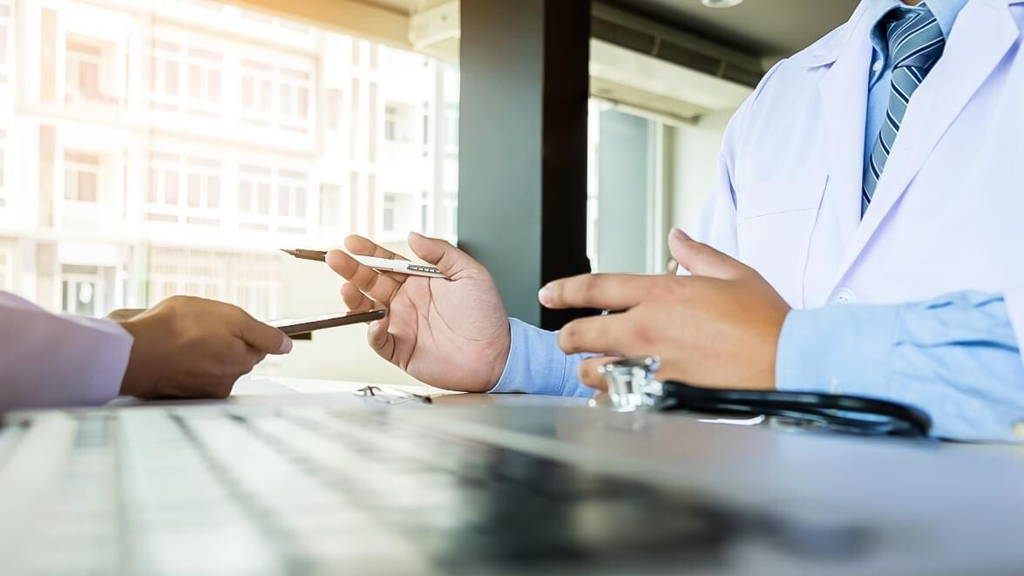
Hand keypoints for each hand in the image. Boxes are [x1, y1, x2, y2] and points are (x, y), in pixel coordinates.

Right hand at [117, 296, 292, 398]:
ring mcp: (202, 390)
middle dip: (223, 339)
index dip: (243, 329)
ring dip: (202, 350)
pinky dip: (183, 362)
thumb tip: (287, 346)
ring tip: (181, 338)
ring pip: (212, 363)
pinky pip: (190, 373)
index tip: (228, 324)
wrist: (132, 351)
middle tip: (199, 326)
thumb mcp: (230, 317)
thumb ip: (263, 333)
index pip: (258, 344)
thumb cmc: (178, 329)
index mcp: (242, 361)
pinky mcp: (180, 394)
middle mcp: (227, 381)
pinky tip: (170, 352)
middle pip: (235, 355)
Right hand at [326, 232, 509, 391]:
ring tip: (347, 289)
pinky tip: (376, 321)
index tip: (351, 241)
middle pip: (371, 283)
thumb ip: (441, 253)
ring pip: (368, 310)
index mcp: (421, 282)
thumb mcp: (470, 274)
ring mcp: (402, 326)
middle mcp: (407, 302)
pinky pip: (379, 341)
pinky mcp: (401, 351)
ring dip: (354, 299)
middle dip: (351, 269)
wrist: (496, 354)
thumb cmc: (486, 316)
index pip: (388, 263)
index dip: (369, 251)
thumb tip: (413, 236)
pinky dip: (372, 332)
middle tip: (335, 257)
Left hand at [539, 229, 789, 390]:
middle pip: (582, 333)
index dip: (564, 290)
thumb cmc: (765, 319)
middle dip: (569, 336)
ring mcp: (652, 364)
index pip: (596, 286)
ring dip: (590, 368)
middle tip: (569, 340)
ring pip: (594, 369)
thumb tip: (676, 237)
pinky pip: (620, 397)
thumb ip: (697, 254)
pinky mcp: (662, 393)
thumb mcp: (733, 273)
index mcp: (661, 293)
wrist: (787, 361)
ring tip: (595, 368)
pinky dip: (613, 396)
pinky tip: (618, 394)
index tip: (548, 294)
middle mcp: (648, 328)